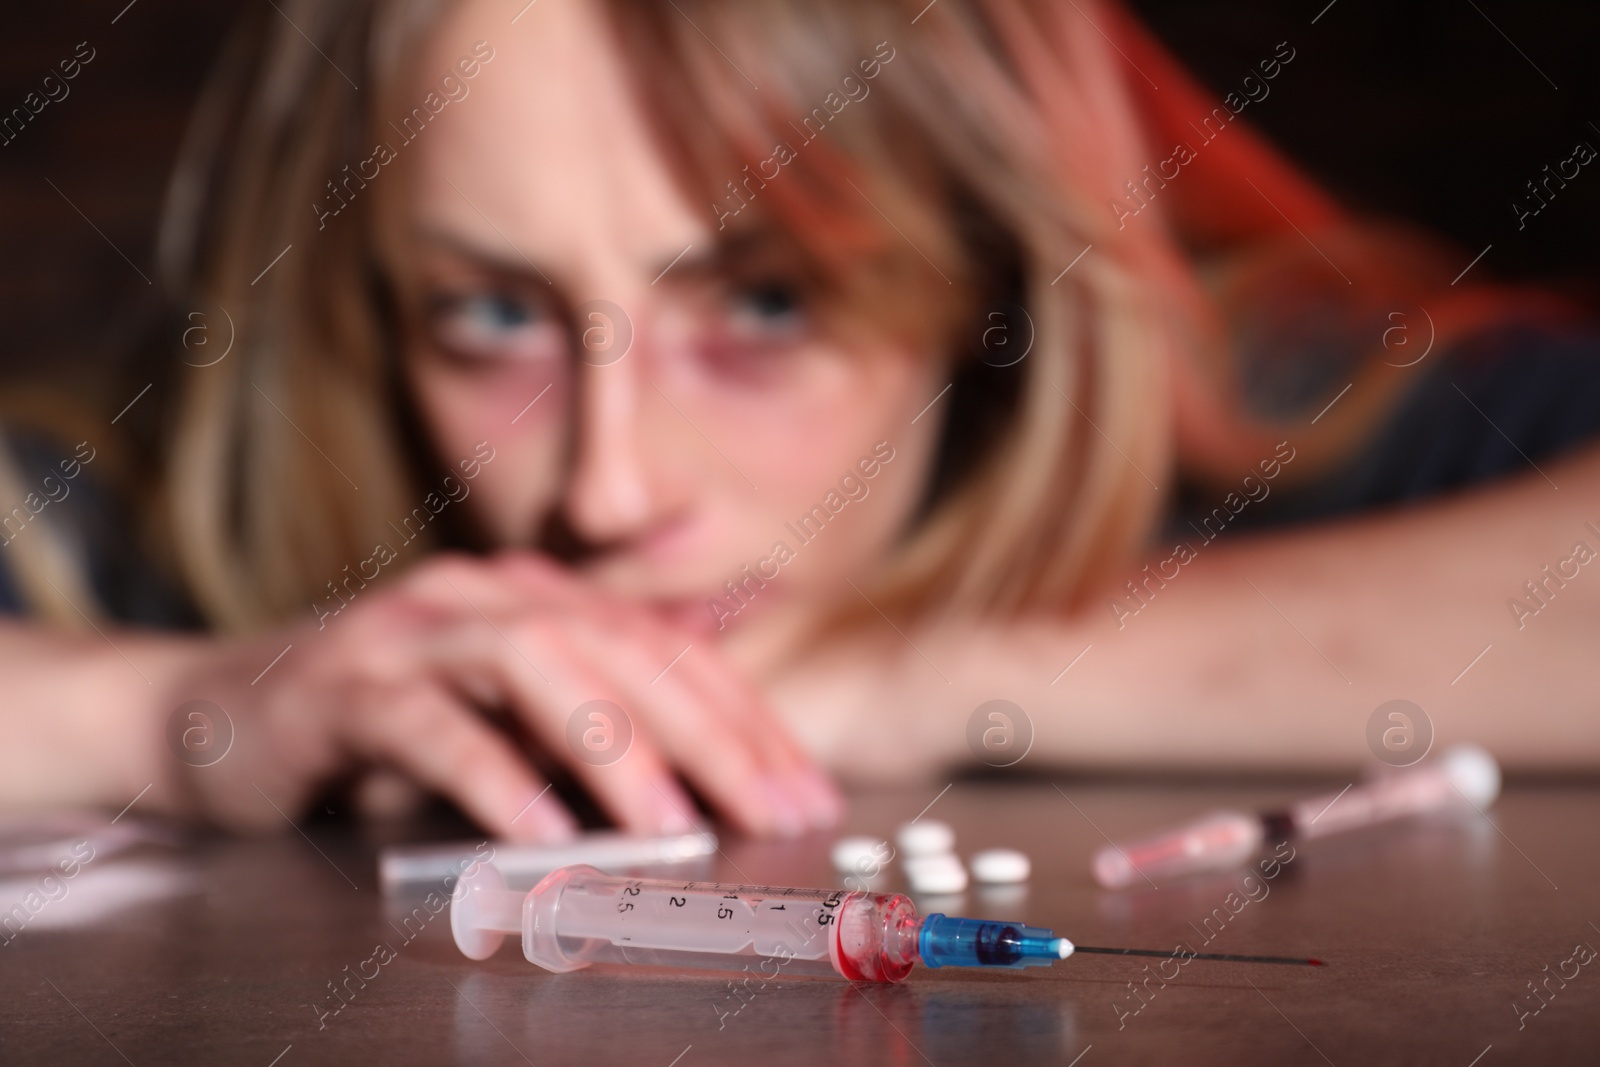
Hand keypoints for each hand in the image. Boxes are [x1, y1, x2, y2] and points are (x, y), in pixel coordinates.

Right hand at [154, 553, 841, 840]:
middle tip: (774, 809)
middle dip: (711, 733)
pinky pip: (433, 727)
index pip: (666, 651)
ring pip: (538, 668)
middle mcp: (486, 598)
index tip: (803, 789)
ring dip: (615, 749)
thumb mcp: (503, 726)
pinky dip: (494, 777)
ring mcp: (413, 632)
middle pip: (622, 650)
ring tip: (673, 824)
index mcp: (538, 601)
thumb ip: (587, 731)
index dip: (744, 717)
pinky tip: (542, 832)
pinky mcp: (346, 686)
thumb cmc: (379, 729)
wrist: (215, 716)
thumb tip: (709, 773)